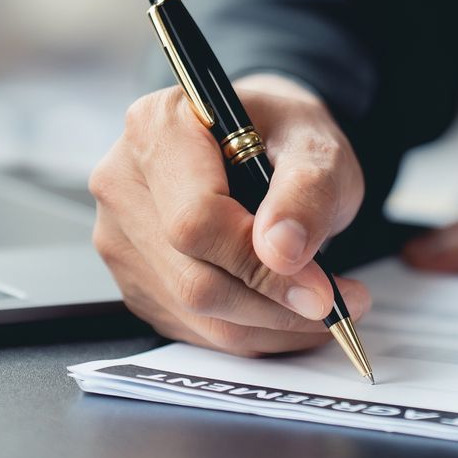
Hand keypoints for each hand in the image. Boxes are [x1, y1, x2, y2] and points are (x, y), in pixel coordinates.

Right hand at [89, 73, 370, 353]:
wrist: (263, 143)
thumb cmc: (283, 134)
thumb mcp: (315, 144)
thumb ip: (306, 190)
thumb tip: (282, 250)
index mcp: (157, 126)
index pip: (195, 221)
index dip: (259, 266)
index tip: (320, 289)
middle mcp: (123, 181)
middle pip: (192, 277)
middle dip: (273, 305)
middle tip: (335, 303)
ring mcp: (121, 236)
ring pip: (195, 313)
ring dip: (269, 326)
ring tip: (323, 304)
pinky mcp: (135, 279)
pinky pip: (192, 328)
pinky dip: (250, 331)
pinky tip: (285, 308)